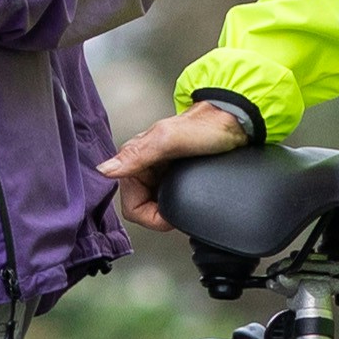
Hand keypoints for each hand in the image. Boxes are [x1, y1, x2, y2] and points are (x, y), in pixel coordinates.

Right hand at [97, 95, 254, 230]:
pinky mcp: (170, 173)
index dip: (151, 216)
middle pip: (141, 207)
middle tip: (179, 208)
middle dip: (159, 213)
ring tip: (184, 200)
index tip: (170, 213)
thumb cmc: (206, 126)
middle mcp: (141, 164)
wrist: (233, 121)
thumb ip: (136, 155)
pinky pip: (165, 197)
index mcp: (133, 155)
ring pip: (153, 204)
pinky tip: (186, 195)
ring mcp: (156, 170)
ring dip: (167, 208)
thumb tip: (105, 171)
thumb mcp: (169, 140)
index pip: (130, 206)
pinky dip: (175, 201)